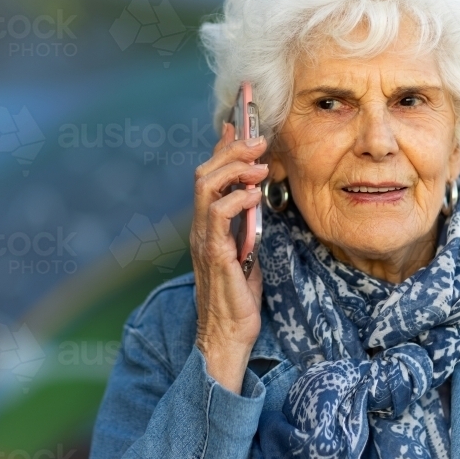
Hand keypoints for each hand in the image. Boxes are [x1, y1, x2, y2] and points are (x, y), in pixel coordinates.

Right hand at [190, 121, 267, 392]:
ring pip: (206, 187)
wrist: (228, 336)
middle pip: (205, 173)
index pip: (210, 176)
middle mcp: (201, 229)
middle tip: (258, 137)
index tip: (239, 123)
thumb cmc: (238, 297)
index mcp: (208, 226)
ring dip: (233, 168)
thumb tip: (257, 197)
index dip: (223, 147)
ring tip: (258, 162)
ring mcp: (205, 241)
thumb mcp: (247, 250)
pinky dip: (235, 199)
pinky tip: (253, 195)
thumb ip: (247, 224)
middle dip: (231, 150)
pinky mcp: (215, 255)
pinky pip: (218, 217)